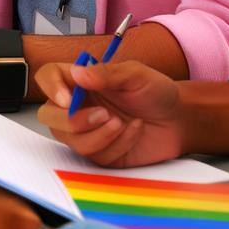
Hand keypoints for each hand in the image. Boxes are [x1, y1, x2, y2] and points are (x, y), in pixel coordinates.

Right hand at [35, 60, 187, 167]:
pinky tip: (134, 131)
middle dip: (72, 121)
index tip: (67, 98)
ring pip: (72, 141)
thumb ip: (107, 73)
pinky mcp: (101, 152)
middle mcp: (77, 105)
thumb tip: (78, 74)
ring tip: (122, 123)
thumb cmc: (156, 91)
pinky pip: (96, 155)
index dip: (50, 87)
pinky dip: (118, 144)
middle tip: (102, 115)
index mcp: (80, 81)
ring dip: (99, 134)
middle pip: (48, 116)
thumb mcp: (136, 74)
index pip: (48, 77)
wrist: (179, 119)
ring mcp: (87, 131)